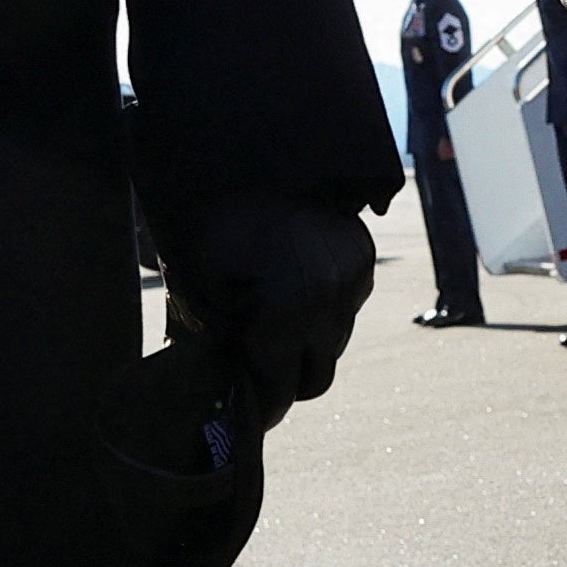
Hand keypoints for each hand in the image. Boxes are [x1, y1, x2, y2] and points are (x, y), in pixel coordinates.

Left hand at [165, 192, 376, 413]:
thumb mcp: (202, 284)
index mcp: (287, 310)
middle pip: (317, 376)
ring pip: (336, 342)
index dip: (263, 406)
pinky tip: (295, 284)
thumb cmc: (214, 224)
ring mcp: (354, 277)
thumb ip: (220, 340)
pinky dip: (325, 307)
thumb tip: (223, 390)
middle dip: (287, 377)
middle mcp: (330, 299)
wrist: (255, 155)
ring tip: (274, 316)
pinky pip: (348, 305)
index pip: (282, 388)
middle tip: (259, 365)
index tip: (250, 412)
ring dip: (307, 341)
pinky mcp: (364, 258)